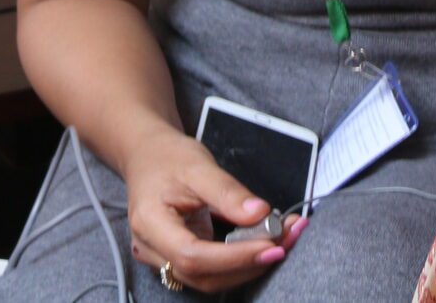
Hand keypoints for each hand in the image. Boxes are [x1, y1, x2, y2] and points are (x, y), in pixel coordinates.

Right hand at [118, 127, 298, 293]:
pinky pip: (212, 270)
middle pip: (204, 275)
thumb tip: (260, 214)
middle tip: (287, 239)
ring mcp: (163, 259)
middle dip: (250, 262)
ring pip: (210, 278)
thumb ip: (229, 192)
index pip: (193, 255)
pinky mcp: (179, 259)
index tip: (272, 244)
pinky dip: (241, 260)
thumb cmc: (168, 158)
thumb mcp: (199, 166)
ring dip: (250, 264)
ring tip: (283, 238)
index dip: (235, 257)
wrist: (148, 157)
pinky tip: (264, 242)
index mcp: (150, 225)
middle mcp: (152, 250)